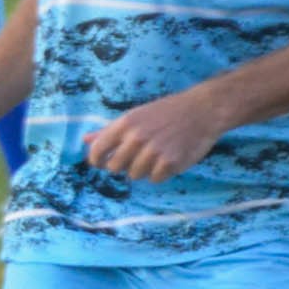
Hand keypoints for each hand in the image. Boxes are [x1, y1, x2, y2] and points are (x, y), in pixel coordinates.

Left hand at [79, 86, 228, 183]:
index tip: (102, 163)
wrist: (203, 110)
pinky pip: (154, 179)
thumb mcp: (136, 115)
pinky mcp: (170, 163)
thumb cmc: (167, 111)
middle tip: (137, 156)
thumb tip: (85, 140)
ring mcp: (153, 151)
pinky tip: (168, 159)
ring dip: (143, 169)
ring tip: (156, 154)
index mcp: (125, 123)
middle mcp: (136, 137)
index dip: (97, 160)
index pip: (97, 150)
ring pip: (134, 175)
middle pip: (115, 167)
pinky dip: (160, 173)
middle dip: (123, 165)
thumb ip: (109, 130)